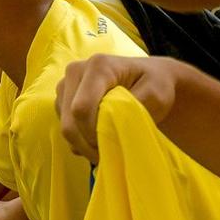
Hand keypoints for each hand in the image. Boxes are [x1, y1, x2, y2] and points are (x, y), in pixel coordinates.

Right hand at [56, 54, 183, 161]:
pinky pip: (63, 125)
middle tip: (109, 153)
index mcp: (98, 66)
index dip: (93, 134)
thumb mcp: (156, 95)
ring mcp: (66, 83)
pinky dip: (79, 138)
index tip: (113, 145)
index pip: (81, 109)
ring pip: (64, 125)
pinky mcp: (63, 96)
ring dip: (83, 143)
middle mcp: (76, 70)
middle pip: (69, 120)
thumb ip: (132, 108)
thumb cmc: (155, 85)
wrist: (149, 77)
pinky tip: (99, 136)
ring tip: (108, 143)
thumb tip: (110, 125)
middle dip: (87, 144)